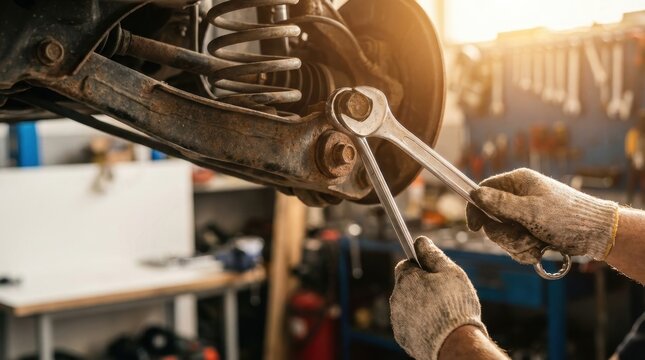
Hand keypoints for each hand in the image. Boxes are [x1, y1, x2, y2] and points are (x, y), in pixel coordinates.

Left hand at [390, 237, 485, 359]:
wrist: (454, 345)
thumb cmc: (455, 306)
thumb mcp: (450, 272)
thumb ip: (432, 254)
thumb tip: (419, 240)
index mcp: (406, 279)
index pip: (406, 265)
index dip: (420, 266)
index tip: (433, 272)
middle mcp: (396, 298)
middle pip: (406, 286)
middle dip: (421, 287)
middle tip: (443, 294)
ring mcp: (397, 319)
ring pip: (407, 305)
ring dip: (420, 305)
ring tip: (443, 312)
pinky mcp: (402, 337)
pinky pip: (409, 323)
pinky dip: (419, 323)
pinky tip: (436, 326)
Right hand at [466, 168, 618, 263]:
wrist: (596, 234)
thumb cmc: (566, 217)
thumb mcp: (530, 211)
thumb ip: (500, 204)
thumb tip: (474, 193)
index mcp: (518, 182)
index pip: (484, 190)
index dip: (476, 208)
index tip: (474, 227)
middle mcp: (519, 197)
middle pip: (491, 218)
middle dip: (504, 234)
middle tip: (521, 238)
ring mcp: (525, 214)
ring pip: (503, 233)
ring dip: (516, 244)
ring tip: (536, 245)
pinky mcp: (531, 229)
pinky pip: (515, 243)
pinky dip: (525, 250)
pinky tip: (540, 250)